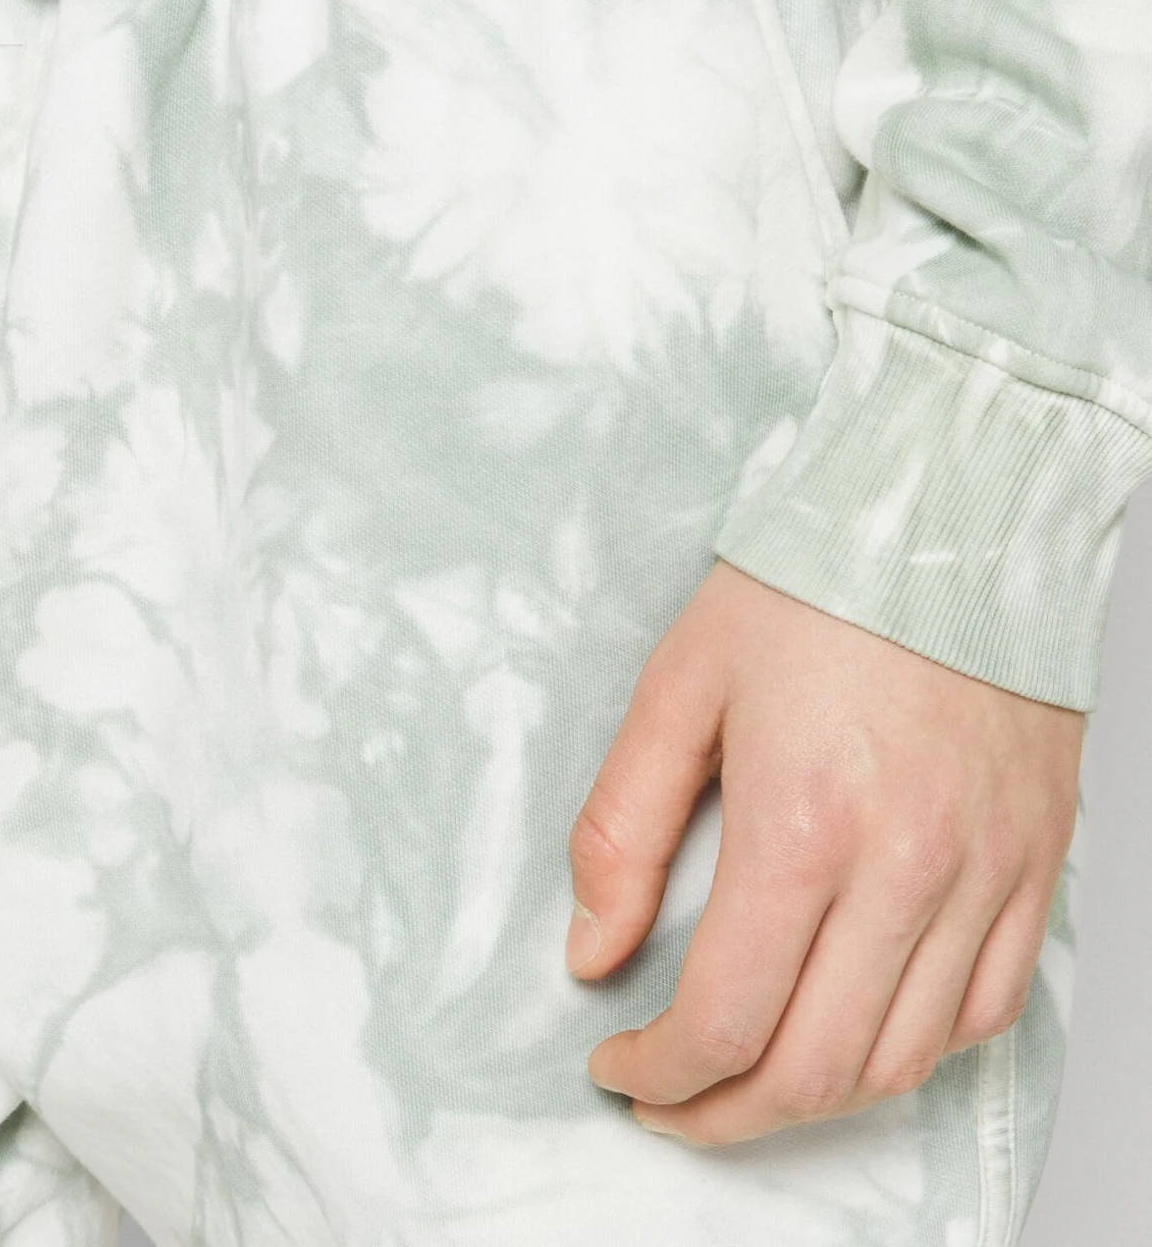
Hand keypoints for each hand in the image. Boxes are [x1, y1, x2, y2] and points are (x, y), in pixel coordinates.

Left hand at [566, 560, 1082, 1143]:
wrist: (951, 509)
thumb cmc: (814, 580)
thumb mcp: (680, 681)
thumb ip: (623, 826)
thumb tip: (590, 949)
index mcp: (804, 821)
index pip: (726, 1018)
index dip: (658, 1072)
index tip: (618, 1064)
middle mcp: (906, 866)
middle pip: (814, 1070)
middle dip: (721, 1114)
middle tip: (669, 1100)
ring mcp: (984, 873)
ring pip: (903, 1061)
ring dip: (813, 1100)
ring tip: (748, 1080)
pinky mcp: (1033, 863)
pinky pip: (985, 1012)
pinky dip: (914, 1051)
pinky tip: (855, 1028)